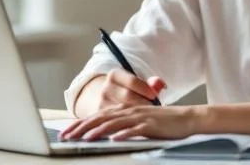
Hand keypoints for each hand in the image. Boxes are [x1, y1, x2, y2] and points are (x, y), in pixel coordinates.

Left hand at [60, 104, 201, 140]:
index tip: (65, 133)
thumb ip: (121, 125)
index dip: (79, 124)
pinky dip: (124, 134)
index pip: (96, 116)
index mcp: (123, 110)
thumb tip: (102, 134)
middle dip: (82, 128)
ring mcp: (139, 117)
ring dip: (99, 131)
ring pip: (115, 123)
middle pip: (101, 118)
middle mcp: (128, 111)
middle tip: (66, 137)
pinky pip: (135, 130)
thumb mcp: (137, 122)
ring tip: (85, 138)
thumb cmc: (160, 123)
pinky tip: (115, 140)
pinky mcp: (151, 125)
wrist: (185, 118)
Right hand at [73, 69, 165, 117]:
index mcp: (115, 75)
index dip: (146, 89)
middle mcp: (106, 88)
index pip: (132, 81)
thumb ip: (152, 83)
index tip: (154, 95)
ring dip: (137, 114)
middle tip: (151, 108)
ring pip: (124, 111)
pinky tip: (138, 123)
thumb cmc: (130, 90)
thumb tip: (161, 85)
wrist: (108, 99)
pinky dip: (130, 123)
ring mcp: (101, 103)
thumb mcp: (137, 83)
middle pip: (128, 96)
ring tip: (145, 115)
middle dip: (143, 103)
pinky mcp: (102, 118)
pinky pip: (119, 122)